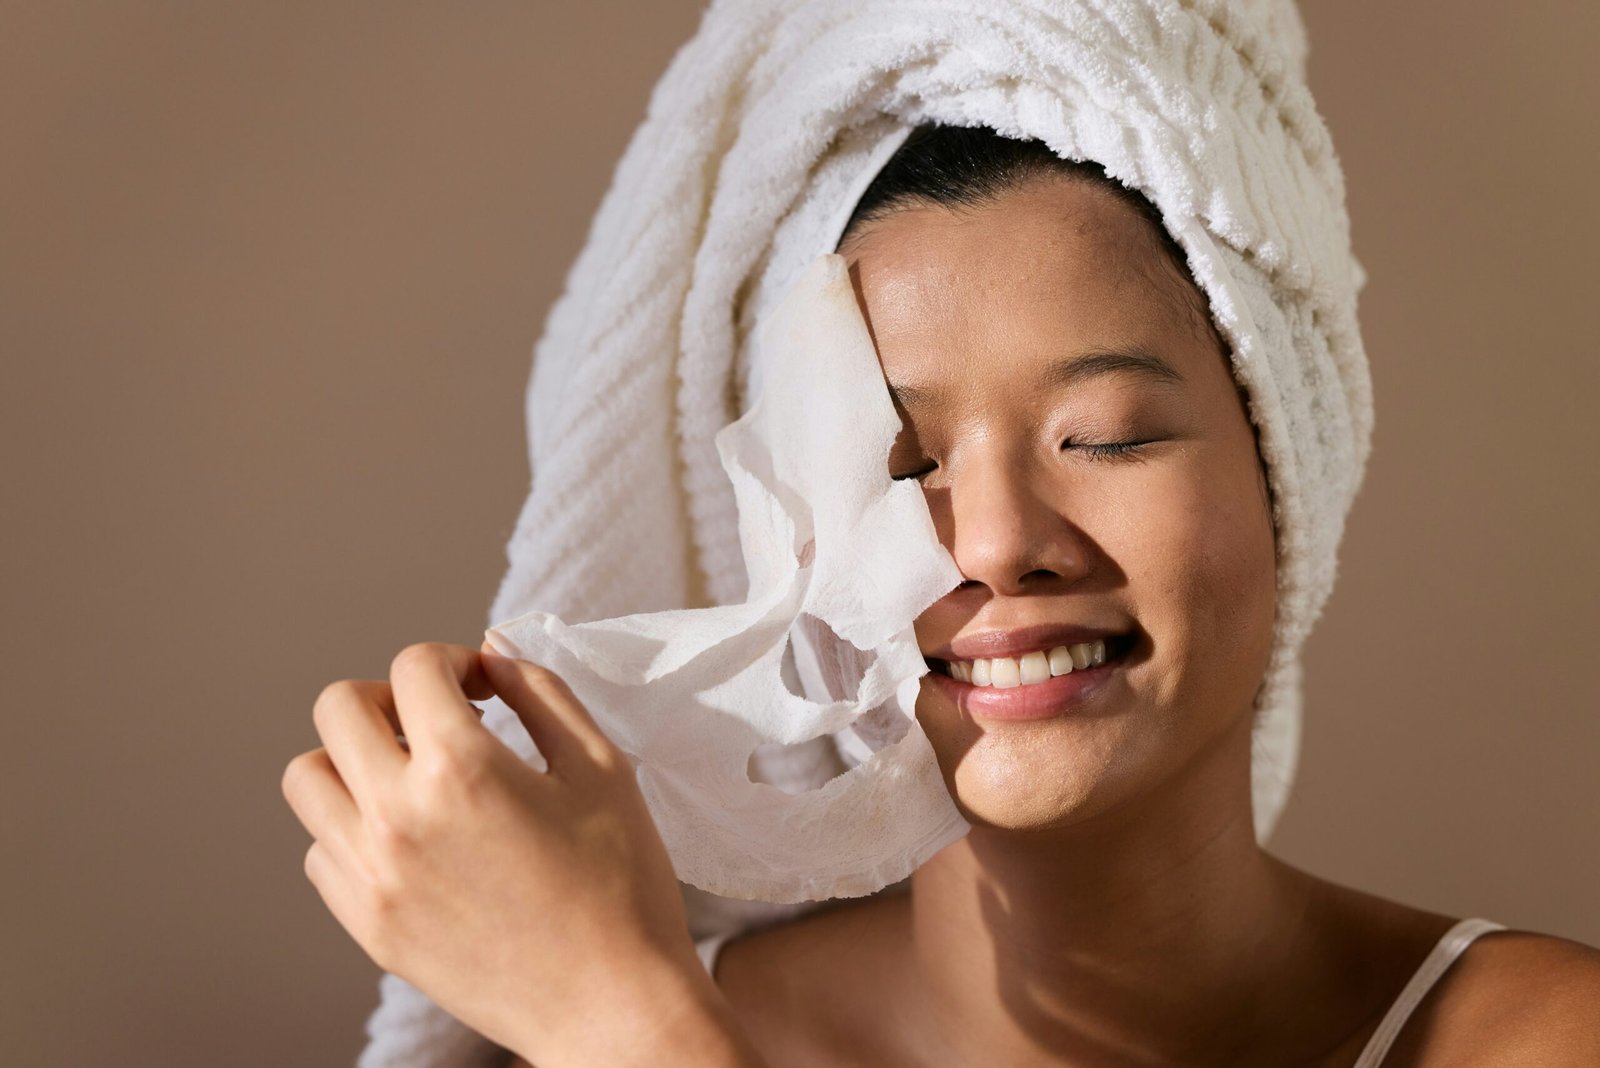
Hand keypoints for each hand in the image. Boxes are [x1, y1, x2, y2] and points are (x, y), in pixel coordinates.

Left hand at [280, 642, 732, 1064]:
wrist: (610, 1004)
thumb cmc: (622, 885)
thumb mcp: (602, 767)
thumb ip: (541, 694)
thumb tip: (492, 654)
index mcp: (462, 768)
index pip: (415, 667)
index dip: (455, 661)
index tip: (485, 689)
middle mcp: (397, 816)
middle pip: (338, 708)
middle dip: (392, 698)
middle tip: (439, 722)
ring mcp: (372, 876)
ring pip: (308, 778)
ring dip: (355, 760)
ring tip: (413, 778)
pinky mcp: (366, 925)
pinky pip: (320, 849)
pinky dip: (353, 828)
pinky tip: (413, 838)